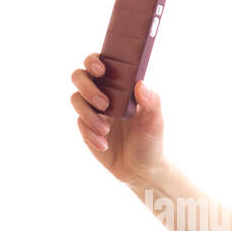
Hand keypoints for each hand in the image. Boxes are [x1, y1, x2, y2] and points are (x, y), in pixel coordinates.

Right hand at [71, 52, 165, 184]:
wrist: (141, 169)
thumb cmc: (151, 141)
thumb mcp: (155, 122)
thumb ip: (152, 102)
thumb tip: (140, 84)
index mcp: (120, 87)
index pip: (101, 64)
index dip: (94, 60)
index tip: (100, 69)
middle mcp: (104, 94)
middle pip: (80, 77)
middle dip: (87, 87)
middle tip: (104, 103)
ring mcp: (93, 110)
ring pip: (76, 99)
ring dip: (89, 114)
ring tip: (106, 130)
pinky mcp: (86, 127)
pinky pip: (79, 124)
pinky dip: (90, 134)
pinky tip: (104, 144)